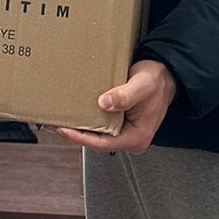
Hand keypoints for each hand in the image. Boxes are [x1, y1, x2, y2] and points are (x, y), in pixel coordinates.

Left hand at [55, 60, 176, 154]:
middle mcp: (130, 139)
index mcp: (136, 137)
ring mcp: (125, 133)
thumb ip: (124, 95)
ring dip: (79, 128)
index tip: (64, 129)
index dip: (81, 137)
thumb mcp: (142, 85)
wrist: (166, 75)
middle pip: (97, 141)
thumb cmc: (157, 81)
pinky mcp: (121, 124)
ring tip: (58, 120)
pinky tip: (74, 114)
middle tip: (53, 124)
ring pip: (97, 135)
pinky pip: (101, 126)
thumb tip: (105, 103)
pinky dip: (87, 121)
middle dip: (75, 134)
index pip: (103, 143)